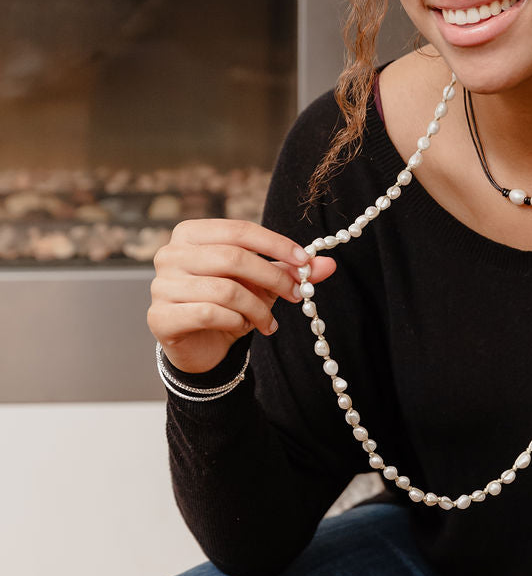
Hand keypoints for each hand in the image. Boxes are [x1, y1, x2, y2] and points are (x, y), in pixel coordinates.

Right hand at [148, 218, 335, 375]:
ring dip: (257, 308)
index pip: (239, 230)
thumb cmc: (228, 304)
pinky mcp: (161, 317)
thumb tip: (328, 265)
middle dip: (273, 277)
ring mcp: (161, 286)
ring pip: (226, 290)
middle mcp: (170, 254)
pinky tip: (242, 328)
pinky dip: (236, 322)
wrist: (201, 345)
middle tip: (297, 295)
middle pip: (233, 257)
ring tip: (268, 320)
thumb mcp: (262, 283)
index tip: (304, 262)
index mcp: (190, 234)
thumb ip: (290, 271)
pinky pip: (210, 314)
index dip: (275, 244)